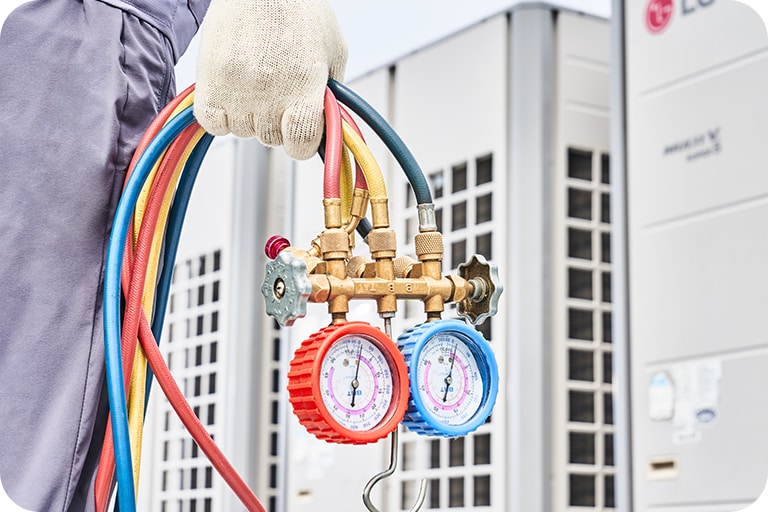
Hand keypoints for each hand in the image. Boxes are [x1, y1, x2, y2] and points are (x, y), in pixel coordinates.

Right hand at [194, 0, 346, 159]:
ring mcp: (236, 89)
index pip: (301, 145)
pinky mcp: (208, 82)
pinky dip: (220, 117)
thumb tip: (329, 126)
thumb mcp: (334, 51)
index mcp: (303, 86)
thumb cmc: (301, 12)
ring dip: (250, 117)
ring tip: (255, 83)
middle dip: (278, 123)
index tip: (302, 134)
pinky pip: (212, 123)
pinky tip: (231, 97)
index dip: (303, 144)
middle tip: (277, 92)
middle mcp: (269, 93)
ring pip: (243, 132)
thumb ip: (332, 92)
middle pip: (272, 139)